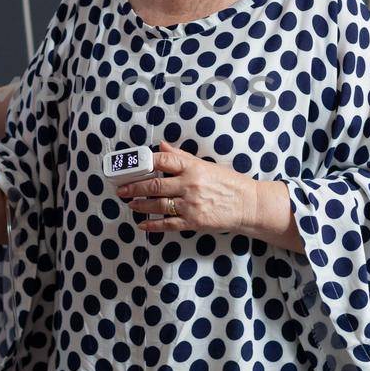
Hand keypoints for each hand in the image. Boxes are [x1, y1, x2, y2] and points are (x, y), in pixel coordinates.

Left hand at [116, 139, 256, 233]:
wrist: (248, 205)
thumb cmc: (229, 183)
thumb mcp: (206, 165)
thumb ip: (182, 157)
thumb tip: (162, 146)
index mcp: (193, 167)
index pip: (163, 160)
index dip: (145, 162)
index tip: (132, 166)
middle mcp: (190, 185)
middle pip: (154, 184)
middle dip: (134, 187)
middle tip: (122, 189)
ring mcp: (190, 205)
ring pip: (157, 205)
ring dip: (140, 205)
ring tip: (130, 204)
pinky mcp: (193, 222)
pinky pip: (168, 224)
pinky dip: (153, 225)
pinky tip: (143, 224)